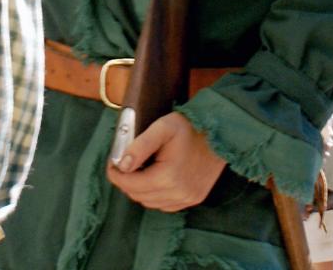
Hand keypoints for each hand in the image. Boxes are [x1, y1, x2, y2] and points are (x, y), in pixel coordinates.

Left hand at [107, 112, 226, 211]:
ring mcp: (187, 198)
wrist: (221, 133)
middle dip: (126, 181)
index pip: (130, 184)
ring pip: (150, 202)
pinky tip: (155, 179)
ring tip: (139, 170)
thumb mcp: (162, 128)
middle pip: (138, 195)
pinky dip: (155, 195)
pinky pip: (165, 204)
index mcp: (168, 177)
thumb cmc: (190, 128)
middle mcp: (178, 193)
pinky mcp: (194, 198)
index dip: (116, 174)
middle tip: (122, 165)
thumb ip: (140, 145)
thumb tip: (122, 164)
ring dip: (140, 189)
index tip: (112, 163)